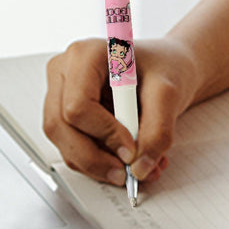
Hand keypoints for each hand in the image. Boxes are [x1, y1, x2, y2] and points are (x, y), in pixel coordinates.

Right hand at [43, 36, 199, 185]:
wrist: (167, 68)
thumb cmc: (164, 67)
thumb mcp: (169, 94)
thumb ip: (157, 131)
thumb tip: (139, 167)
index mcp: (85, 55)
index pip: (77, 105)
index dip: (103, 133)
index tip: (130, 149)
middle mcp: (65, 73)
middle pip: (60, 127)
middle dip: (94, 158)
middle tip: (127, 173)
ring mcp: (60, 95)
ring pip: (64, 142)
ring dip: (99, 164)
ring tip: (138, 167)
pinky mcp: (66, 116)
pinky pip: (73, 148)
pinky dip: (100, 162)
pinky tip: (129, 160)